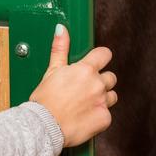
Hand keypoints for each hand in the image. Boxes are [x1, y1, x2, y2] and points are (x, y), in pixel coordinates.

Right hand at [29, 24, 116, 147]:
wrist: (44, 127)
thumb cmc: (45, 100)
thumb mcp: (52, 70)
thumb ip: (60, 48)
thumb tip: (61, 29)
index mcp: (85, 70)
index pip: (105, 54)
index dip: (100, 58)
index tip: (95, 63)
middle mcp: (97, 84)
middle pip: (110, 77)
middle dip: (100, 81)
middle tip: (83, 89)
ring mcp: (102, 102)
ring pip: (112, 96)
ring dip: (102, 97)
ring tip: (85, 103)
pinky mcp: (105, 118)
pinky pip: (107, 113)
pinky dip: (98, 114)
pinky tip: (85, 116)